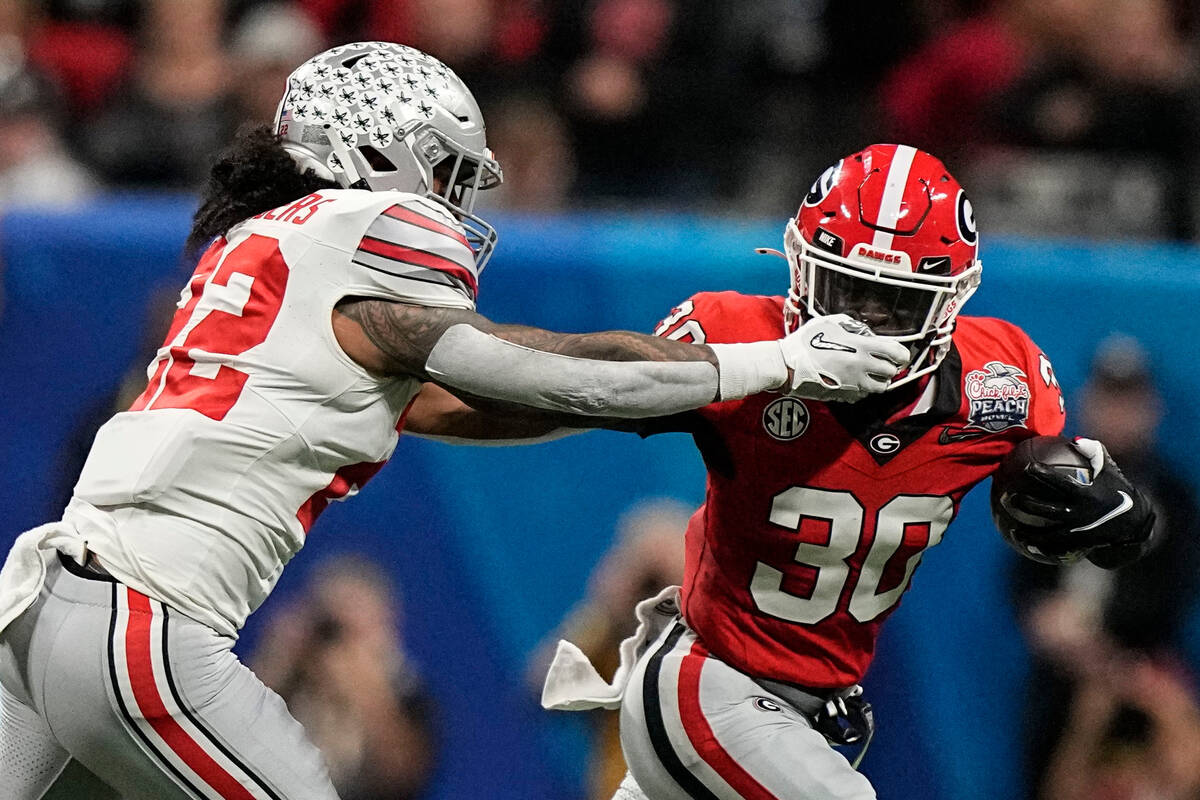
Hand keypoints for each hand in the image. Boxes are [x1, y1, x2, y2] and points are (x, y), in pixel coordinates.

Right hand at [779, 314, 910, 401]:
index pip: (896, 353)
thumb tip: (864, 332)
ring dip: (880, 380)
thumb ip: (851, 326)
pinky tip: (855, 381)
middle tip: (884, 362)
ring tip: (871, 373)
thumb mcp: (829, 323)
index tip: (900, 354)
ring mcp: (853, 384)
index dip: (902, 354)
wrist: (786, 365)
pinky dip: (864, 389)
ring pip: (881, 387)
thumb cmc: (805, 342)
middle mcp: (861, 367)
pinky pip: (863, 395)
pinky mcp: (844, 396)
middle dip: (891, 367)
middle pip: (891, 372)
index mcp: (860, 347)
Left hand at [1012, 437, 1156, 567]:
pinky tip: (1027, 548)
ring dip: (1029, 534)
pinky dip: (1042, 549)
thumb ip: (1093, 454)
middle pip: (1048, 509)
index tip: (1027, 467)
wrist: (1135, 523)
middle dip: (1027, 504)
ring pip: (1049, 535)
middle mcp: (1081, 513)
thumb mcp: (1110, 471)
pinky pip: (1058, 549)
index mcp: (1086, 494)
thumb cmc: (1117, 491)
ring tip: (1013, 531)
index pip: (1060, 482)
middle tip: (1010, 497)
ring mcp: (1079, 531)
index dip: (1043, 474)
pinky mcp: (1080, 544)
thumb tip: (1075, 439)